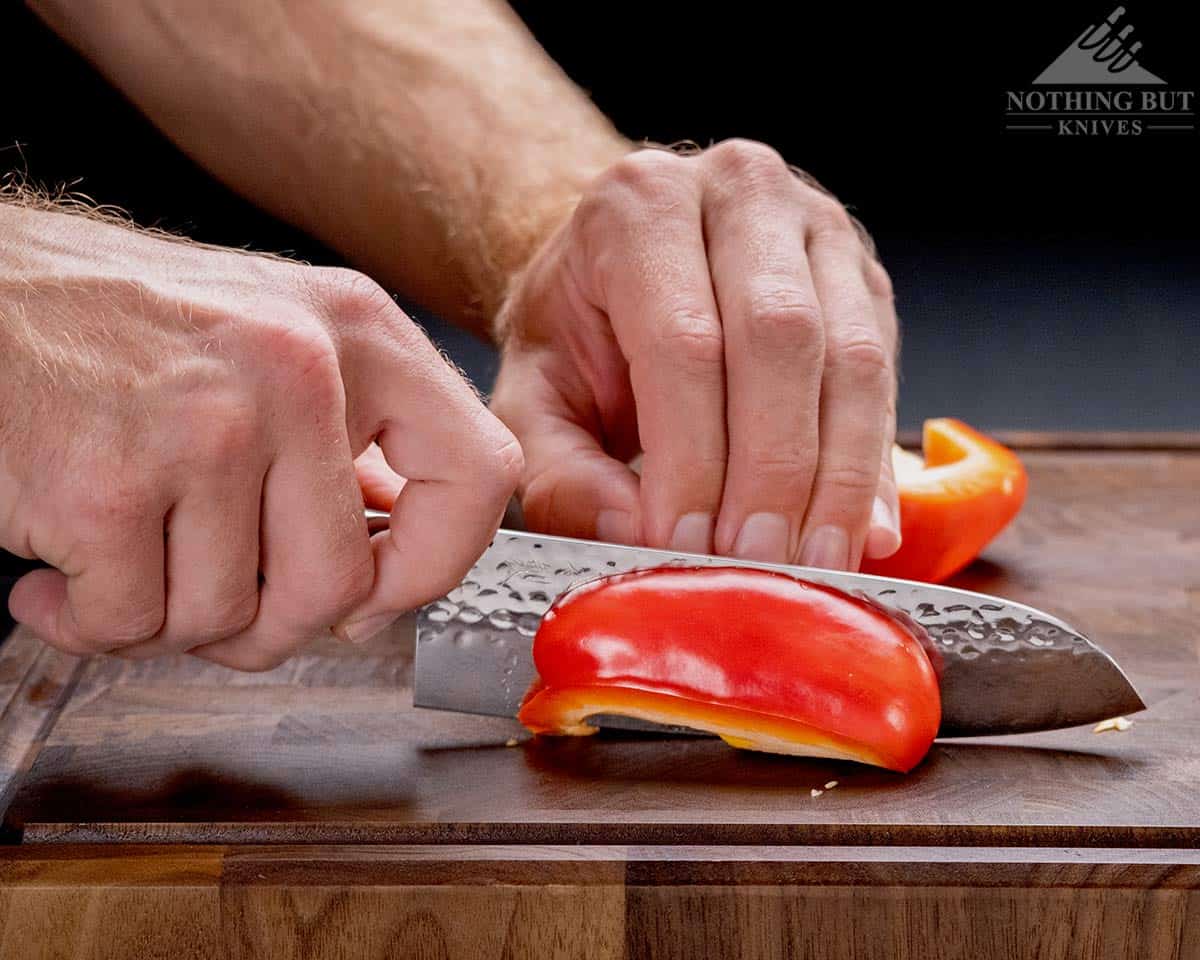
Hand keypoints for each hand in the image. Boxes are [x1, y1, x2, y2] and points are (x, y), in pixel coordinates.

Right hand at [0, 203, 520, 667]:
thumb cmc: (124, 331)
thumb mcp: (275, 343)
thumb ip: (353, 442)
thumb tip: (402, 555)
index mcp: (360, 332)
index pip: (482, 476)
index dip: (437, 562)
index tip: (380, 589)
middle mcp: (298, 370)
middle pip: (339, 586)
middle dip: (273, 624)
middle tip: (220, 596)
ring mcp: (205, 427)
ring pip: (227, 618)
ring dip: (168, 617)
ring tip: (127, 555)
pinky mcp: (106, 485)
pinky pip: (131, 624)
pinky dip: (90, 621)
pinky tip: (62, 572)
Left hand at [491, 140, 899, 569]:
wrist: (621, 263)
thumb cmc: (576, 329)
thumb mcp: (532, 398)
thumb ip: (559, 471)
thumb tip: (631, 535)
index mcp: (642, 205)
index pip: (682, 341)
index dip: (691, 459)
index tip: (685, 545)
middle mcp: (741, 192)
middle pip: (781, 339)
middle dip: (773, 470)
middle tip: (757, 563)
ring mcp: (816, 228)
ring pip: (853, 358)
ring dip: (839, 476)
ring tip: (814, 561)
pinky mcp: (863, 278)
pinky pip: (886, 375)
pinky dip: (874, 465)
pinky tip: (862, 530)